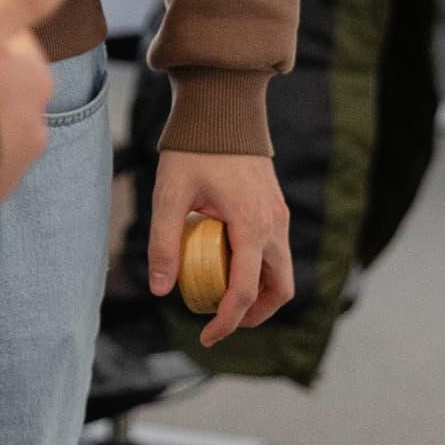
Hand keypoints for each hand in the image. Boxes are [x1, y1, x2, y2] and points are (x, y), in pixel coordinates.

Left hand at [146, 149, 292, 346]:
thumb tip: (161, 290)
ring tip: (225, 300)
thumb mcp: (170, 194)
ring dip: (259, 294)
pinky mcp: (276, 207)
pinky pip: (276, 251)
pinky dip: (259, 270)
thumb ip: (165, 242)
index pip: (247, 291)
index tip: (207, 337)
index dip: (227, 321)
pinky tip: (228, 264)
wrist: (222, 108)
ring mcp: (279, 215)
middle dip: (253, 314)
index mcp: (252, 226)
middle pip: (280, 290)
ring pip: (282, 271)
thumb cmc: (194, 148)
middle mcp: (274, 224)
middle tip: (221, 323)